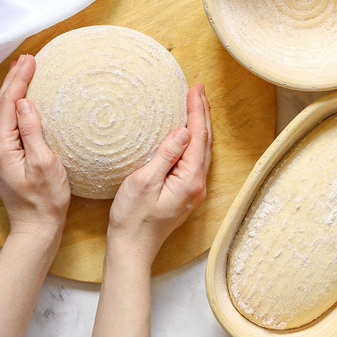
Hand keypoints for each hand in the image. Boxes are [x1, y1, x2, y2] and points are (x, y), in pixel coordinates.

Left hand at [0, 54, 70, 238]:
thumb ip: (32, 132)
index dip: (19, 80)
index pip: (9, 104)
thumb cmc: (46, 200)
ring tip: (23, 72)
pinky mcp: (0, 160)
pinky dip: (10, 107)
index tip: (31, 60)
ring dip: (11, 92)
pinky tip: (19, 101)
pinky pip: (2, 125)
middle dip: (13, 80)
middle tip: (27, 59)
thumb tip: (24, 103)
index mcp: (1, 148)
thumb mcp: (45, 164)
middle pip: (0, 106)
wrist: (36, 228)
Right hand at [107, 84, 211, 263]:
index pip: (198, 137)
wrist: (131, 248)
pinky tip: (187, 134)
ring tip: (196, 105)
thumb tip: (183, 132)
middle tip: (198, 89)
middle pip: (205, 142)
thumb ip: (165, 156)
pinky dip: (194, 142)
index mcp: (189, 180)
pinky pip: (195, 161)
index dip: (197, 111)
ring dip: (200, 127)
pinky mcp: (184, 194)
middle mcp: (197, 186)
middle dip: (202, 114)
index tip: (195, 88)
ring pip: (202, 151)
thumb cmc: (132, 218)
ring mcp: (192, 191)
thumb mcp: (144, 182)